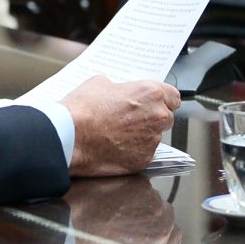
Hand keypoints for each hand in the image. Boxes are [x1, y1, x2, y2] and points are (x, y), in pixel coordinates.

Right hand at [63, 76, 180, 176]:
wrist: (71, 137)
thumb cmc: (83, 109)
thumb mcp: (100, 83)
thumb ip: (120, 88)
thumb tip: (120, 93)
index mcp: (151, 93)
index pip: (173, 96)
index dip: (163, 99)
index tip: (156, 103)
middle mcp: (157, 116)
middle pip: (166, 117)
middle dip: (152, 118)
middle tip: (131, 119)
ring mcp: (152, 141)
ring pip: (155, 137)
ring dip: (143, 135)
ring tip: (119, 134)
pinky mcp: (144, 160)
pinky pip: (144, 153)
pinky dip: (134, 151)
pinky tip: (116, 146)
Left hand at [63, 177, 182, 243]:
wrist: (69, 224)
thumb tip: (131, 234)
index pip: (174, 236)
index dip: (158, 229)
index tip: (145, 225)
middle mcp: (163, 229)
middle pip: (164, 213)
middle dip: (147, 211)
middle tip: (124, 212)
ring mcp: (154, 203)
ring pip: (150, 195)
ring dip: (136, 196)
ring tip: (111, 202)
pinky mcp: (141, 183)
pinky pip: (138, 181)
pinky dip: (126, 183)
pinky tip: (107, 190)